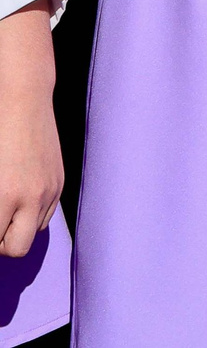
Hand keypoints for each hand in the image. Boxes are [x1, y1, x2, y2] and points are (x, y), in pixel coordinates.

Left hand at [0, 7, 58, 259]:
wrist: (21, 99)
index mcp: (3, 196)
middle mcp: (30, 198)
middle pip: (15, 248)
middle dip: (1, 243)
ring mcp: (49, 189)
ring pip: (33, 233)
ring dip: (17, 229)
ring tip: (4, 210)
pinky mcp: (60, 181)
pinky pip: (47, 214)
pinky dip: (32, 214)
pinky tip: (19, 198)